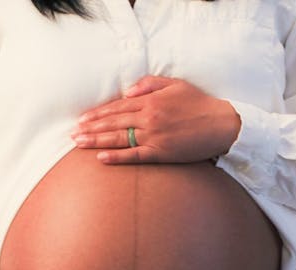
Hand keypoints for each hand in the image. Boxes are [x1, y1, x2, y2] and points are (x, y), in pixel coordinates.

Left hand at [71, 75, 240, 164]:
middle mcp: (148, 118)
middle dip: (91, 128)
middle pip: (113, 122)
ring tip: (79, 143)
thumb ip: (150, 84)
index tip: (82, 118)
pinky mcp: (161, 152)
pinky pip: (134, 155)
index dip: (98, 113)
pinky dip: (117, 157)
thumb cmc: (200, 103)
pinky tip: (101, 158)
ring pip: (118, 138)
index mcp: (151, 101)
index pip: (117, 107)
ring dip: (96, 141)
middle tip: (73, 133)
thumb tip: (127, 91)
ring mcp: (154, 136)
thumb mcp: (175, 84)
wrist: (222, 124)